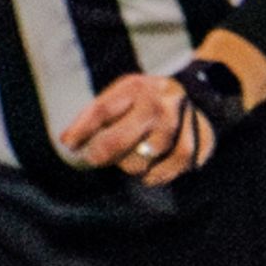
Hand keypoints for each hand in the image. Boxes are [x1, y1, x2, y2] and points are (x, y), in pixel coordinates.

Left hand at [61, 69, 211, 184]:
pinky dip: (151, 176)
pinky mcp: (193, 147)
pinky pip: (160, 174)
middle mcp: (159, 106)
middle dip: (100, 153)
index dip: (81, 130)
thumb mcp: (122, 94)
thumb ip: (95, 114)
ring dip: (127, 165)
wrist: (198, 96)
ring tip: (129, 157)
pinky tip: (148, 170)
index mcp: (138, 88)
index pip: (102, 111)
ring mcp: (178, 127)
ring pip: (138, 162)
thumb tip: (66, 141)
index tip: (69, 145)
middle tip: (94, 158)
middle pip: (118, 141)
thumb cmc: (146, 100)